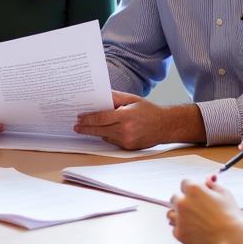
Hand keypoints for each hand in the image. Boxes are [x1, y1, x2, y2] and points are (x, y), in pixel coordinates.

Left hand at [74, 91, 203, 149]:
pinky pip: (112, 142)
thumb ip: (115, 97)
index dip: (88, 118)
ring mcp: (127, 141)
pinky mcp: (128, 148)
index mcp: (126, 116)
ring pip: (105, 136)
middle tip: (76, 126)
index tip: (79, 117)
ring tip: (85, 127)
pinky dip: (107, 136)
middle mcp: (126, 130)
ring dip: (96, 132)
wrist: (166, 126)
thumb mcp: (132, 99)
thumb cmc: (149, 110)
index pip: (101, 118)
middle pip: (100, 129)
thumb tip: (100, 95)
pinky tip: (104, 131)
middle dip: (86, 127)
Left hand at [167, 174, 242, 243]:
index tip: (196, 194)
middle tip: (195, 208)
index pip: (184, 183)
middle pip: (175, 198)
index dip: (191, 188)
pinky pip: (175, 228)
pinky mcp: (179, 232)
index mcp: (193, 189)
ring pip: (171, 213)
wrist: (231, 237)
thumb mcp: (224, 193)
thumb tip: (206, 182)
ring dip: (178, 215)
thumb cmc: (230, 214)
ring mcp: (179, 218)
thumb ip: (212, 185)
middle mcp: (182, 202)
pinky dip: (182, 229)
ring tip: (192, 220)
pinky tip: (193, 230)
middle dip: (183, 201)